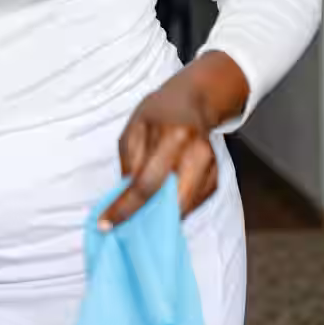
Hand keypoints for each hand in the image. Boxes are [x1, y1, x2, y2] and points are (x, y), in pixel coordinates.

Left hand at [101, 52, 249, 228]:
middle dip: (148, 219)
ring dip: (163, 217)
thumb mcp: (134, 129)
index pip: (146, 184)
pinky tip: (164, 203)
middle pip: (172, 202)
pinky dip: (178, 207)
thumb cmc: (158, 113)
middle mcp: (196, 152)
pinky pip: (195, 202)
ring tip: (142, 217)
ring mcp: (211, 165)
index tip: (106, 224)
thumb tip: (124, 196)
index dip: (125, 208)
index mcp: (171, 137)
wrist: (192, 99)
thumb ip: (129, 162)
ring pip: (185, 206)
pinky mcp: (217, 174)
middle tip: (125, 226)